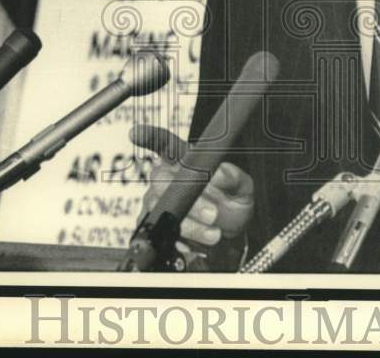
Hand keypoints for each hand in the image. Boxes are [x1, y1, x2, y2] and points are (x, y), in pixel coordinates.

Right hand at [130, 124, 253, 246]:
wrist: (229, 237)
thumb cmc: (232, 203)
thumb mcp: (242, 188)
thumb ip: (234, 177)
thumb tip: (220, 171)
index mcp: (186, 161)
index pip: (166, 144)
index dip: (150, 137)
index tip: (137, 133)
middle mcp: (167, 179)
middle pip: (160, 178)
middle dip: (186, 196)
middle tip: (213, 213)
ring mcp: (157, 203)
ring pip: (159, 208)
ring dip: (189, 223)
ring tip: (214, 233)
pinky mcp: (155, 227)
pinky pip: (156, 232)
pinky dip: (178, 239)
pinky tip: (194, 245)